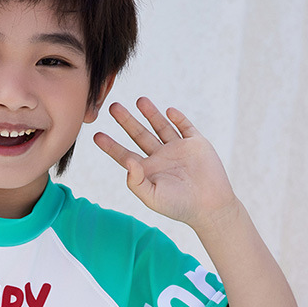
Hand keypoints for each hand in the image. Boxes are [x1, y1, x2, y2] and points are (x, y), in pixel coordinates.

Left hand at [94, 98, 236, 231]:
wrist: (210, 206)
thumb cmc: (179, 206)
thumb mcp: (152, 197)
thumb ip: (136, 182)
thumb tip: (127, 161)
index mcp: (148, 171)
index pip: (124, 154)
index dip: (111, 146)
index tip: (96, 135)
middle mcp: (160, 157)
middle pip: (139, 135)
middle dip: (126, 121)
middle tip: (113, 107)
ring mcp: (178, 149)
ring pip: (160, 127)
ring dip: (150, 113)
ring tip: (139, 100)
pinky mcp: (196, 144)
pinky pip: (185, 127)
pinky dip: (178, 118)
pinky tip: (168, 111)